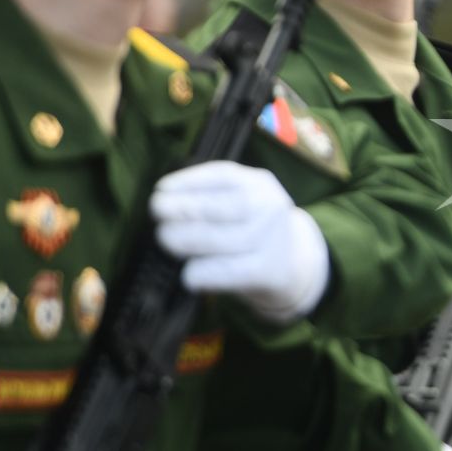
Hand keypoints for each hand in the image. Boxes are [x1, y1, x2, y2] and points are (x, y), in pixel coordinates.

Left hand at [151, 161, 328, 322]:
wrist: (294, 263)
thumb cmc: (252, 229)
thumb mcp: (241, 201)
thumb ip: (210, 197)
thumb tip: (164, 202)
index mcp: (260, 184)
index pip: (221, 175)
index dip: (187, 181)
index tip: (160, 189)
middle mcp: (269, 207)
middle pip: (217, 208)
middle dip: (180, 212)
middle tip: (157, 217)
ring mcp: (270, 239)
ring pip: (217, 240)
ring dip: (184, 241)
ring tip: (166, 240)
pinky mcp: (266, 270)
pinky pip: (224, 271)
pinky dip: (199, 273)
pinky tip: (188, 275)